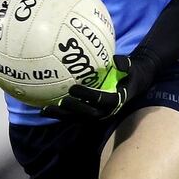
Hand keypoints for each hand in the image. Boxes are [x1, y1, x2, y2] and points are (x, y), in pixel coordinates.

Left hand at [41, 53, 156, 120]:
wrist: (135, 81)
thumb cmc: (132, 72)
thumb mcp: (132, 67)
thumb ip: (125, 64)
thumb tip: (116, 61)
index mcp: (117, 100)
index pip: (101, 101)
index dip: (87, 96)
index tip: (74, 88)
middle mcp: (106, 110)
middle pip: (87, 114)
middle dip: (73, 109)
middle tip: (60, 101)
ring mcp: (97, 113)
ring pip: (78, 117)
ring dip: (62, 115)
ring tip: (44, 110)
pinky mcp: (90, 112)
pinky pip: (74, 114)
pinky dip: (60, 112)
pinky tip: (43, 107)